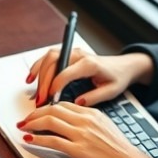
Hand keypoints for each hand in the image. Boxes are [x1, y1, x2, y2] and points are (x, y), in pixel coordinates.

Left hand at [17, 101, 157, 157]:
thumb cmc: (119, 150)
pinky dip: (38, 139)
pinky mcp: (77, 150)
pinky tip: (30, 140)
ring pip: (49, 121)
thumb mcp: (105, 127)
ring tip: (24, 127)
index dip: (46, 107)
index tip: (38, 112)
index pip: (63, 104)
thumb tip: (72, 122)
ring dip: (32, 124)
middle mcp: (85, 120)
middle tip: (26, 119)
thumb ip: (89, 121)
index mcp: (92, 113)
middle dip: (35, 113)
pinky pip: (52, 140)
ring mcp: (81, 134)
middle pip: (53, 109)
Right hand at [26, 48, 153, 106]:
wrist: (124, 66)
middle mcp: (79, 55)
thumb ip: (94, 97)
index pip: (66, 72)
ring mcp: (73, 53)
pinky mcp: (69, 55)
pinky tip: (32, 78)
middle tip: (40, 99)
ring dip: (38, 72)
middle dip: (44, 82)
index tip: (50, 99)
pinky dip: (39, 66)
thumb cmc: (118, 77)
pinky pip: (49, 57)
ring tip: (33, 90)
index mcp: (90, 64)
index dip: (55, 86)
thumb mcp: (111, 91)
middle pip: (54, 62)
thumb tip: (76, 103)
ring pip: (49, 57)